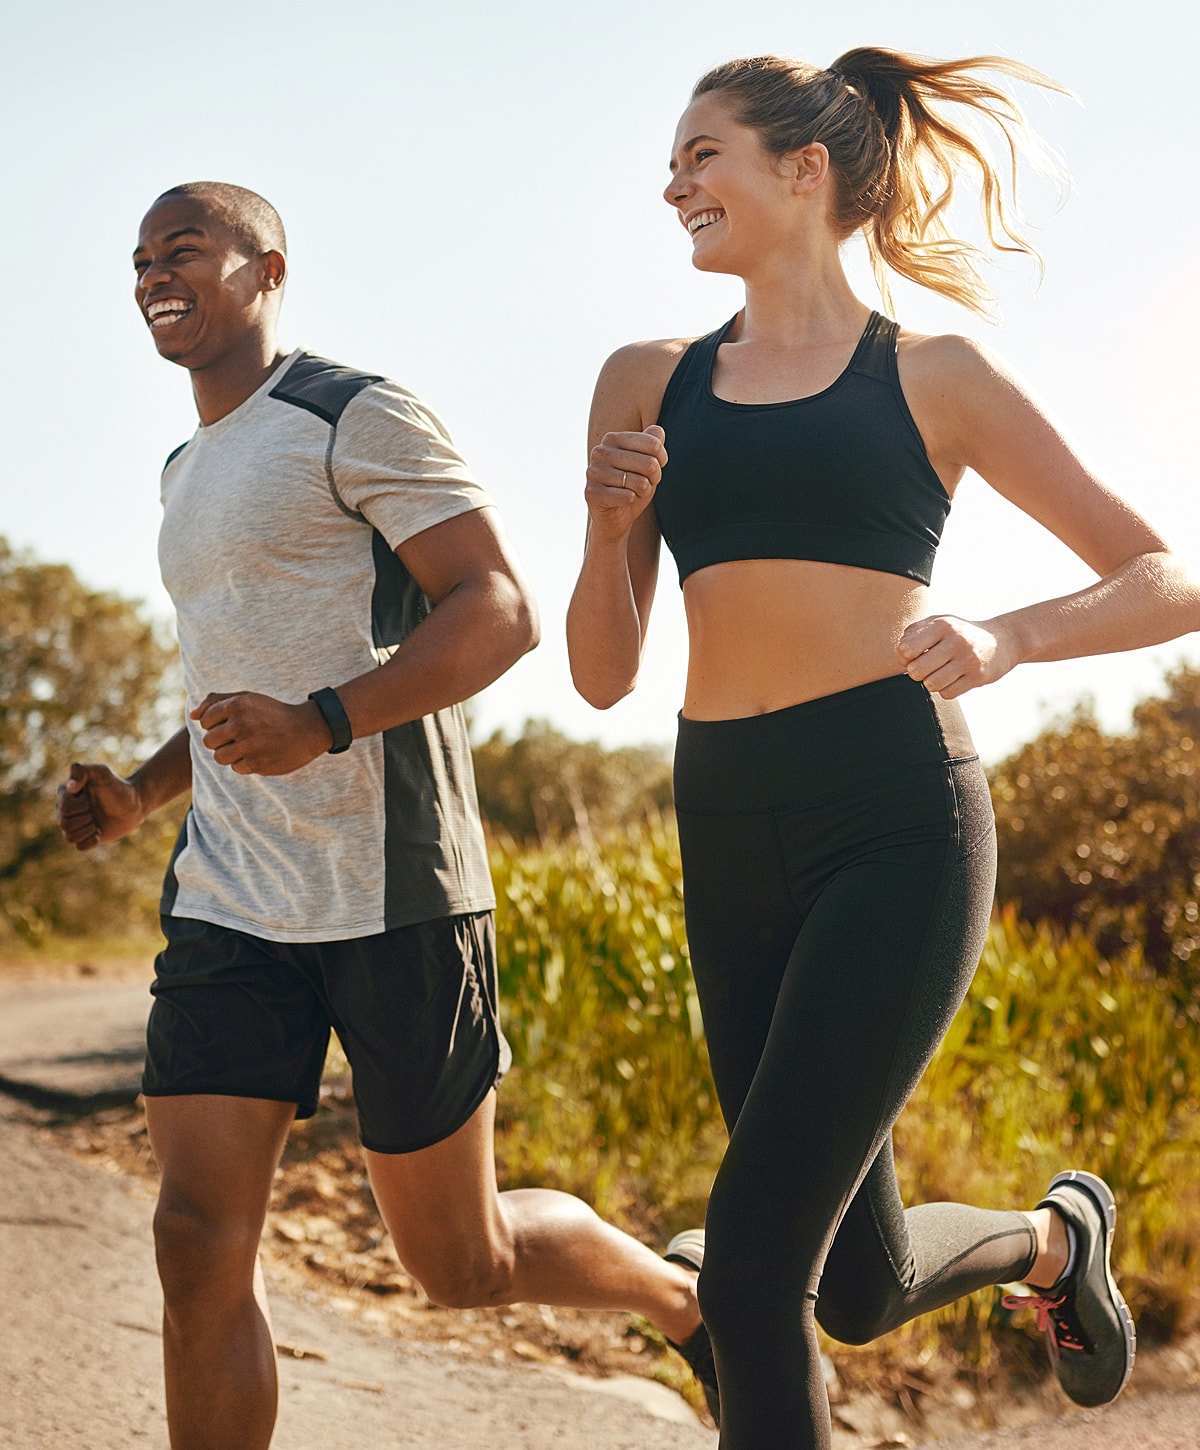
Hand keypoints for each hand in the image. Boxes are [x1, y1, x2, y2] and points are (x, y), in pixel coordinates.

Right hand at [56, 763, 145, 850]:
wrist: (134, 804)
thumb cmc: (117, 786)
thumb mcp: (102, 772)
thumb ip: (83, 770)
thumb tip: (69, 787)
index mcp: (65, 794)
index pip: (63, 808)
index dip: (79, 805)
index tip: (89, 797)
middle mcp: (65, 810)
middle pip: (64, 824)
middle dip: (85, 817)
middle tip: (95, 810)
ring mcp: (75, 824)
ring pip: (69, 837)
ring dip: (87, 829)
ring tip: (97, 821)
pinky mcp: (84, 838)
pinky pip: (79, 847)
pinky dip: (91, 840)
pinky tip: (99, 831)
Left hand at [191, 692, 331, 775]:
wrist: (307, 730)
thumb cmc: (272, 713)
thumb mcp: (247, 699)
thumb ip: (217, 702)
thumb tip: (192, 715)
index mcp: (237, 704)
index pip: (204, 721)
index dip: (216, 724)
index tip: (232, 723)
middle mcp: (240, 724)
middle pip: (208, 741)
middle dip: (220, 741)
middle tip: (239, 737)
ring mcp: (248, 745)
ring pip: (219, 757)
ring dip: (230, 754)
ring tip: (247, 747)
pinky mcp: (256, 764)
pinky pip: (236, 768)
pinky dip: (245, 763)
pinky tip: (259, 754)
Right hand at [585, 425, 667, 542]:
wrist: (614, 517)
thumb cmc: (632, 486)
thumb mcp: (647, 461)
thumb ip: (653, 443)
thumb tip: (658, 431)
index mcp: (612, 438)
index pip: (653, 444)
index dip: (661, 459)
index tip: (656, 467)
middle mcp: (600, 452)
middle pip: (649, 463)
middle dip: (654, 478)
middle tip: (646, 483)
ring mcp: (593, 472)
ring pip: (640, 483)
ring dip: (643, 492)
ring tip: (634, 492)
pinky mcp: (591, 493)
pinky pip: (628, 497)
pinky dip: (632, 501)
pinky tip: (625, 501)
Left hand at [897, 615, 1016, 697]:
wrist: (1002, 641)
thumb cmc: (960, 633)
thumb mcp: (939, 623)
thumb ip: (914, 632)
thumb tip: (901, 654)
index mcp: (942, 625)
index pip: (906, 649)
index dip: (903, 657)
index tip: (912, 656)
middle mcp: (956, 640)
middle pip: (916, 670)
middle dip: (915, 673)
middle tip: (924, 668)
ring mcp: (968, 659)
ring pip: (931, 684)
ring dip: (931, 682)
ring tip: (939, 673)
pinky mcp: (978, 677)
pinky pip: (947, 694)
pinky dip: (946, 689)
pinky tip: (953, 679)